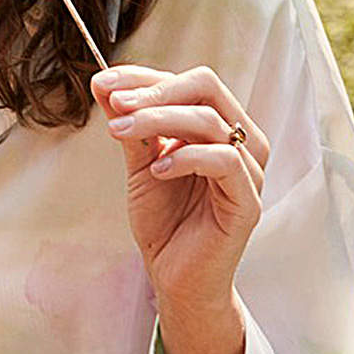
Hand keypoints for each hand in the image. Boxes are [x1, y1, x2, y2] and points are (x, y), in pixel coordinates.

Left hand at [91, 64, 269, 326]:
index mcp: (220, 127)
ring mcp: (250, 172)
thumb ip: (129, 125)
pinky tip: (156, 170)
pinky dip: (186, 157)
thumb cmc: (164, 220)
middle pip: (207, 88)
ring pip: (211, 121)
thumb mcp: (139, 163)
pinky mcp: (248, 202)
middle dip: (155, 90)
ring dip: (158, 119)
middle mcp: (242, 142)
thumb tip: (104, 84)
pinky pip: (225, 161)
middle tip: (116, 103)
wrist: (174, 277)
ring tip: (119, 131)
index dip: (145, 76)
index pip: (190, 81)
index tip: (104, 82)